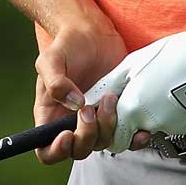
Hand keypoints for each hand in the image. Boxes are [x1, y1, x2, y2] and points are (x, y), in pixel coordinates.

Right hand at [33, 24, 126, 163]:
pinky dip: (134, 139)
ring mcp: (97, 120)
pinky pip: (126, 139)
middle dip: (87, 134)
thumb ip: (55, 81)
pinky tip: (139, 129)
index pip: (47, 150)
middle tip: (89, 109)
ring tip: (109, 99)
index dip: (56, 150)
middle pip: (78, 151)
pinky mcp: (118, 115)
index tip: (67, 134)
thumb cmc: (67, 45)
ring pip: (103, 144)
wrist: (93, 33)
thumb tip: (74, 104)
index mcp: (51, 116)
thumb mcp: (50, 59)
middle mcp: (72, 123)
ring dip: (108, 127)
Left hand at [88, 23, 185, 154]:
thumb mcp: (132, 64)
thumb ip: (111, 85)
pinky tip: (176, 92)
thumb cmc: (174, 55)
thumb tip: (95, 95)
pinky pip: (172, 124)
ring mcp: (172, 128)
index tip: (115, 111)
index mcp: (133, 109)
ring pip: (154, 127)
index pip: (113, 139)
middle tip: (138, 98)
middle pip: (133, 134)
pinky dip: (171, 112)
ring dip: (153, 113)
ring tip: (162, 88)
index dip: (112, 127)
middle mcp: (151, 124)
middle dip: (131, 122)